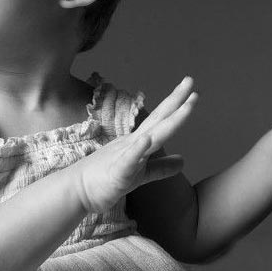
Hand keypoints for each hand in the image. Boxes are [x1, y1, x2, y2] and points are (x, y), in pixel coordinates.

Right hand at [72, 76, 198, 212]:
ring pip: (151, 137)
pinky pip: (129, 161)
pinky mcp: (118, 173)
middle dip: (176, 101)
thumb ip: (161, 166)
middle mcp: (134, 142)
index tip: (193, 91)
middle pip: (159, 119)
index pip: (162, 119)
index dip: (178, 105)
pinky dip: (138, 149)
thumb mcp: (141, 174)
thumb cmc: (107, 179)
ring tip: (184, 107)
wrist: (78, 190)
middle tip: (190, 81)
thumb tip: (183, 160)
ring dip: (169, 122)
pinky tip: (147, 139)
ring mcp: (126, 155)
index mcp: (140, 141)